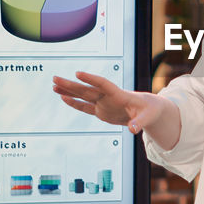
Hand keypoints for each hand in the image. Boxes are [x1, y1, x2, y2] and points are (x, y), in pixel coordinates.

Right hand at [52, 71, 166, 134]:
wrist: (148, 109)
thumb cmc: (150, 110)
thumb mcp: (148, 116)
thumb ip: (139, 122)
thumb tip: (133, 130)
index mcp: (119, 94)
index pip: (103, 84)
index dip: (91, 79)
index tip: (78, 74)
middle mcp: (108, 97)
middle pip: (87, 89)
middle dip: (71, 84)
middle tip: (55, 78)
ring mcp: (103, 103)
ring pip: (83, 95)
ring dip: (69, 90)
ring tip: (54, 85)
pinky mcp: (101, 111)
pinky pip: (85, 106)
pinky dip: (74, 102)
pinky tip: (63, 96)